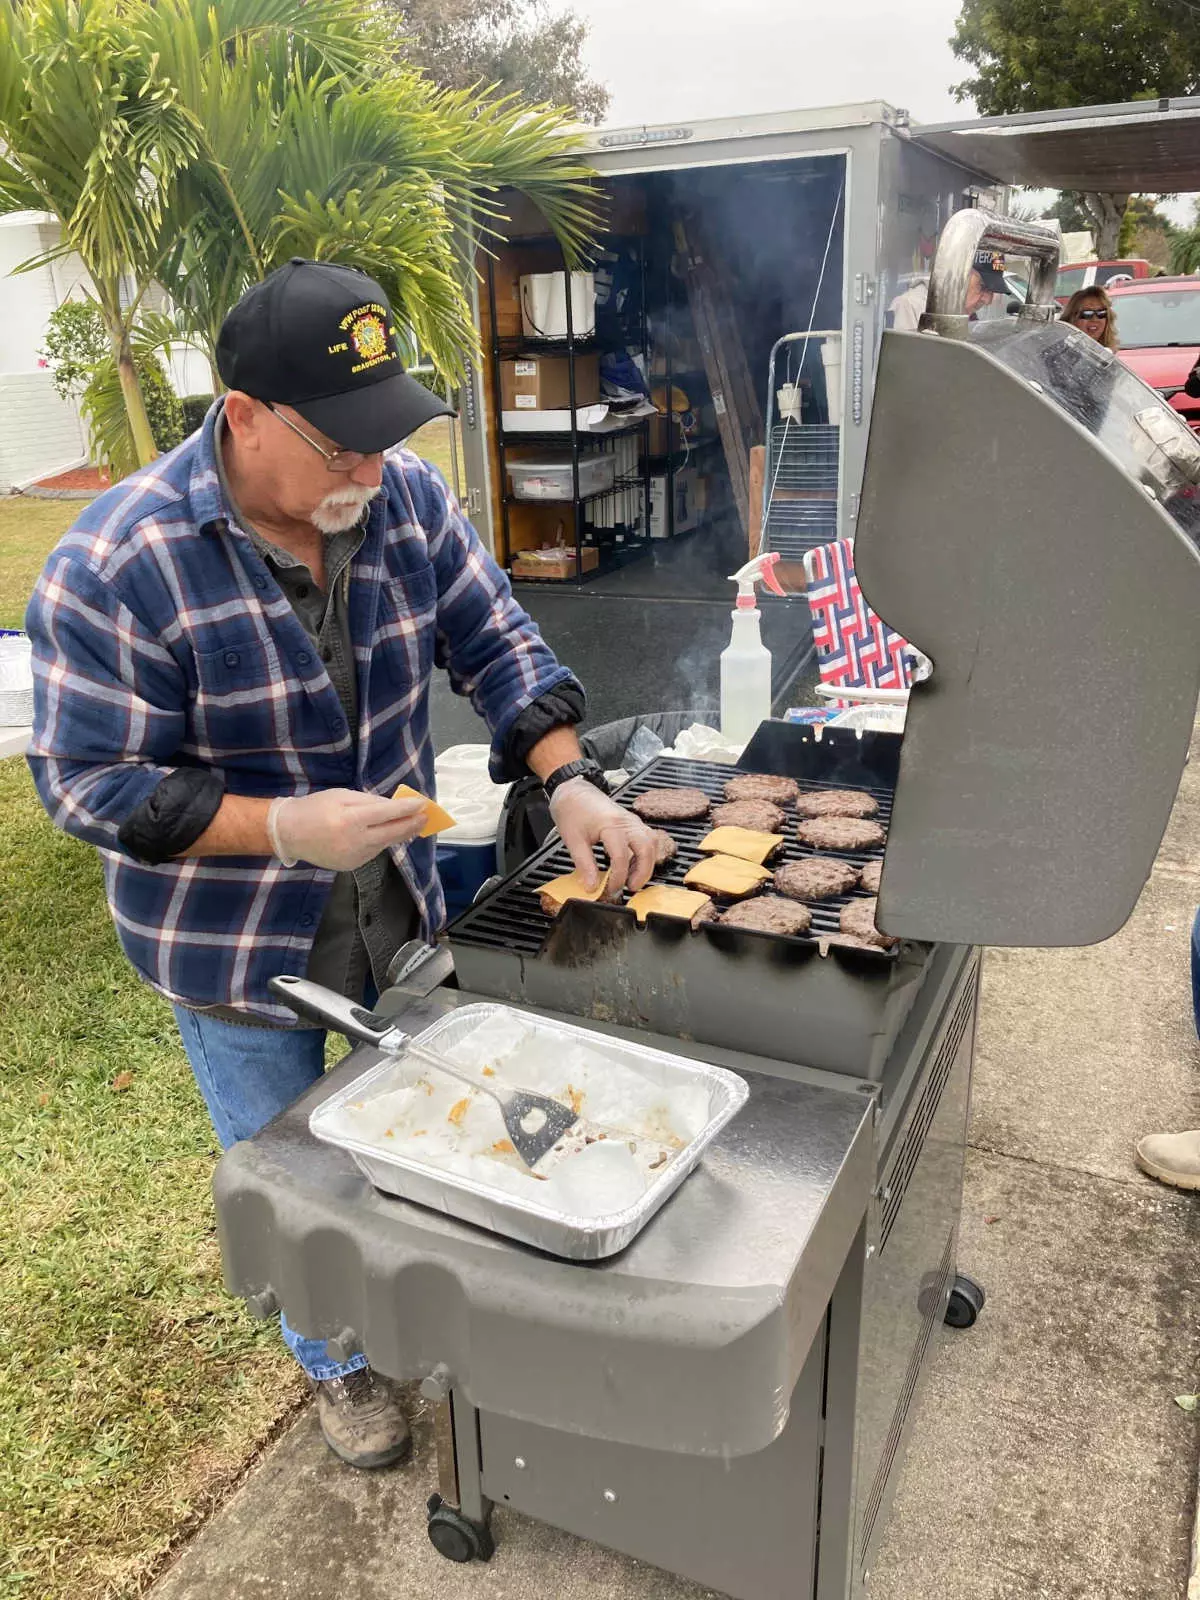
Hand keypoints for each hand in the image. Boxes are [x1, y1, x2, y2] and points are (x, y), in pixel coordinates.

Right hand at [270, 789, 428, 870]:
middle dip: (412, 824)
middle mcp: (354, 841)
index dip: (407, 808)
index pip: (387, 814)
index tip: (422, 803)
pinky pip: (373, 852)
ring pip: (385, 844)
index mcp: (350, 819)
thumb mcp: (341, 795)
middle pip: (392, 833)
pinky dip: (380, 842)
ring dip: (398, 833)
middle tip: (426, 817)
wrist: (289, 834)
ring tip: (410, 823)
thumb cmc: (315, 808)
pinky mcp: (351, 867)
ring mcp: (354, 857)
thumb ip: (369, 801)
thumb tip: (394, 806)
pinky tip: (381, 834)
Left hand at [548, 777, 656, 895]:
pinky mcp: (633, 822)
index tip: (608, 889)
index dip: (617, 877)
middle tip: (631, 887)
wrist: (573, 792)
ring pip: (652, 843)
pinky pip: (648, 839)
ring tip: (633, 879)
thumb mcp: (573, 840)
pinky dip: (645, 855)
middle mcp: (627, 822)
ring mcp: (633, 820)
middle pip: (647, 848)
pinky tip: (633, 866)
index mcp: (611, 825)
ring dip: (647, 864)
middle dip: (643, 872)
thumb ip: (584, 865)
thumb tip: (592, 887)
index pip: (621, 856)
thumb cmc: (572, 812)